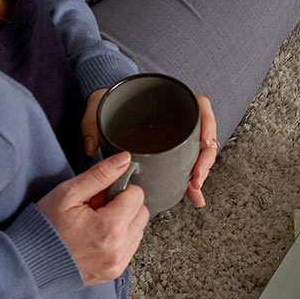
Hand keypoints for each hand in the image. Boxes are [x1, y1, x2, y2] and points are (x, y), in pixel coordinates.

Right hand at [37, 151, 148, 285]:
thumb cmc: (44, 227)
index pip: (137, 195)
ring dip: (124, 222)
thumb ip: (100, 174)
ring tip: (95, 223)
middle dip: (124, 205)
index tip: (101, 194)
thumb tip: (125, 160)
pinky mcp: (113, 272)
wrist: (29, 262)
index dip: (119, 189)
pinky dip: (120, 238)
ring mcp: (117, 264)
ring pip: (139, 230)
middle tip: (98, 207)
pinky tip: (97, 236)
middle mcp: (118, 250)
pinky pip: (130, 247)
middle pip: (142, 213)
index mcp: (109, 228)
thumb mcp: (68, 193)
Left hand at [82, 86, 219, 207]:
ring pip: (199, 154)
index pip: (200, 106)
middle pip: (204, 136)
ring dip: (201, 171)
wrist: (105, 108)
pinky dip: (190, 183)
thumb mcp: (99, 105)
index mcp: (167, 101)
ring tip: (194, 187)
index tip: (204, 141)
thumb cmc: (108, 102)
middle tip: (196, 176)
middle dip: (205, 158)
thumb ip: (91, 123)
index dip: (208, 122)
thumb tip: (91, 146)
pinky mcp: (170, 154)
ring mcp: (175, 137)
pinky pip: (186, 167)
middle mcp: (176, 119)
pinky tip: (194, 197)